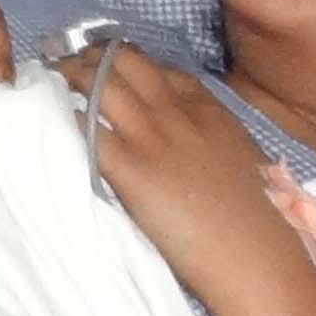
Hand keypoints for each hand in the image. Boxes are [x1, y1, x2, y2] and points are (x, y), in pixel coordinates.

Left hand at [72, 37, 315, 315]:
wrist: (258, 259)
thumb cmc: (261, 224)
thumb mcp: (244, 165)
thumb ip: (214, 144)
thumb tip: (191, 144)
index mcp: (212, 114)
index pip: (165, 70)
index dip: (133, 62)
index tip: (113, 64)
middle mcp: (178, 116)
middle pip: (126, 64)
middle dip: (95, 56)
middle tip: (72, 61)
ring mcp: (151, 138)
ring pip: (101, 84)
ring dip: (72, 75)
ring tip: (54, 77)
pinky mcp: (129, 168)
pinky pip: (86, 128)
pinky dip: (68, 116)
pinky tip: (56, 117)